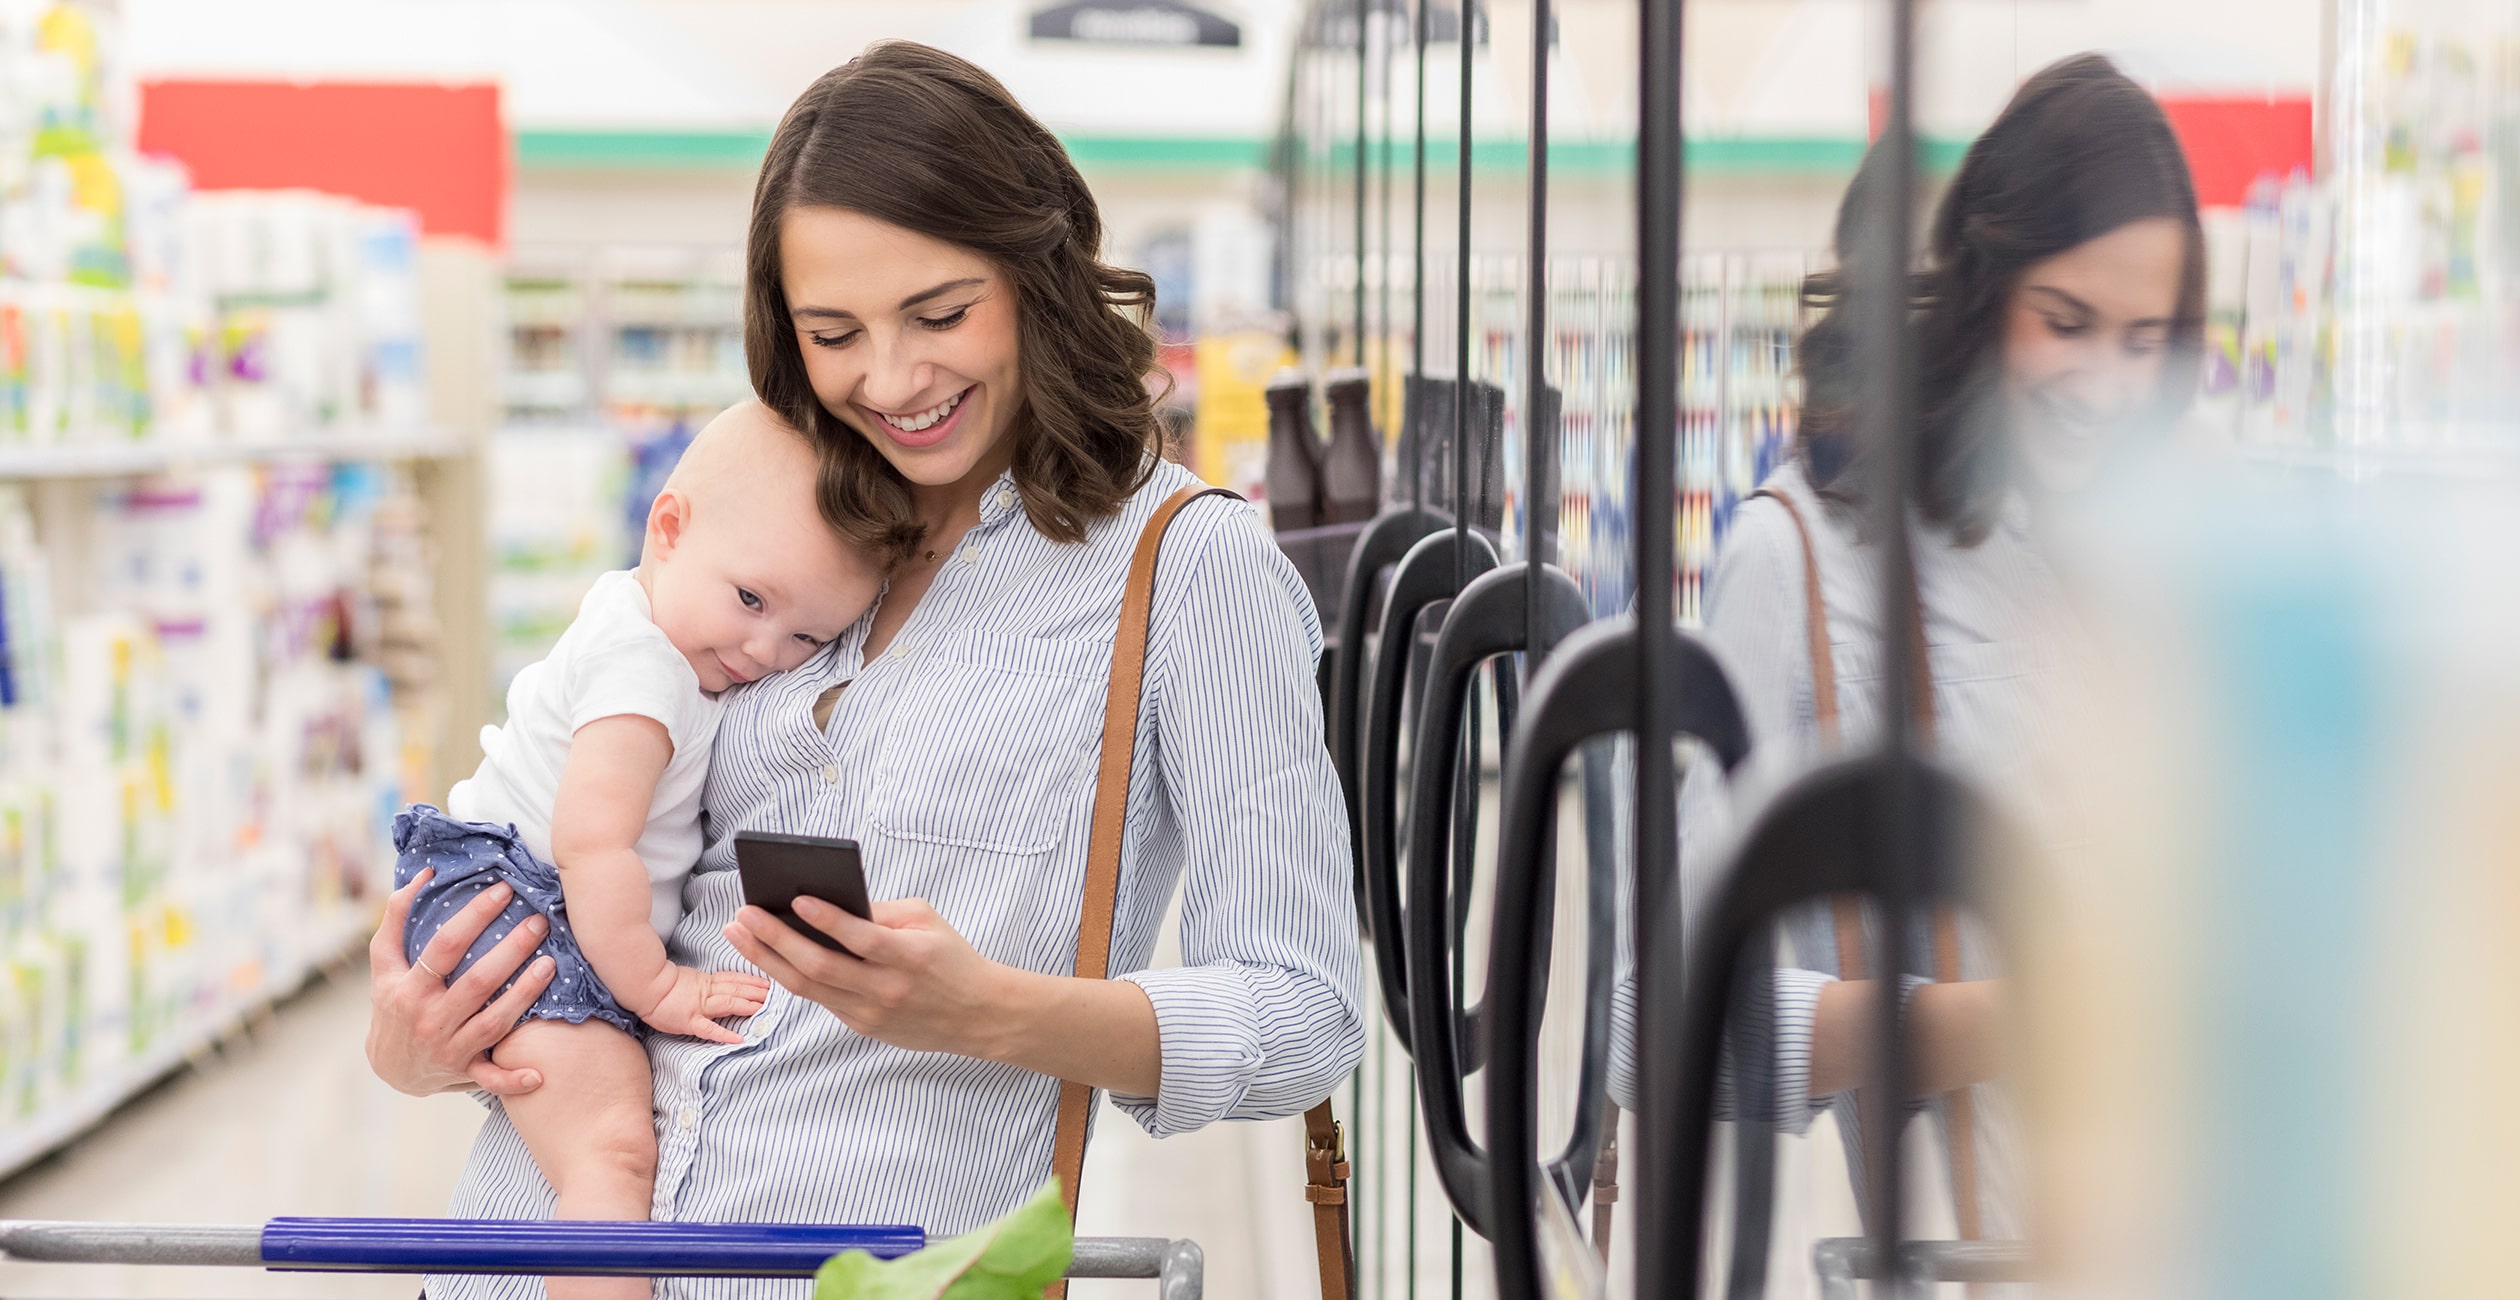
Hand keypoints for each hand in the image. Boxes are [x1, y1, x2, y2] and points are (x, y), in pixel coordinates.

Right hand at [366, 868, 558, 1096]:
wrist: (388, 1066)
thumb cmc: (392, 1002)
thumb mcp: (384, 963)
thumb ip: (398, 916)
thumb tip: (424, 873)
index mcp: (409, 989)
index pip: (444, 947)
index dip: (474, 916)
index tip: (503, 890)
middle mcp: (429, 1020)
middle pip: (477, 983)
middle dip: (511, 950)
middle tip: (540, 921)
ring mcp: (448, 1049)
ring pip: (493, 1023)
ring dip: (525, 996)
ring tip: (551, 964)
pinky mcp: (464, 1073)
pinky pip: (491, 1079)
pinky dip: (513, 1080)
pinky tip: (540, 1073)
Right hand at [638, 965, 771, 1043]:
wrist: (642, 987)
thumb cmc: (661, 986)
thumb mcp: (689, 980)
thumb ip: (706, 983)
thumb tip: (723, 984)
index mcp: (706, 981)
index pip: (735, 979)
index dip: (753, 981)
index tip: (770, 982)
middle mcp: (706, 992)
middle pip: (737, 989)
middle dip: (758, 992)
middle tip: (778, 993)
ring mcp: (698, 1006)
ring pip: (729, 1003)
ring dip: (748, 1006)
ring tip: (765, 1008)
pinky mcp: (689, 1021)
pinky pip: (709, 1029)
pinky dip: (724, 1034)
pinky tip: (739, 1039)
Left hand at [723, 897, 1016, 1057]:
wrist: (978, 1015)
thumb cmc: (952, 958)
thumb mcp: (928, 921)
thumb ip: (882, 912)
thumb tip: (831, 902)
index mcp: (908, 957)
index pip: (861, 938)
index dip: (828, 919)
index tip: (796, 898)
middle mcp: (886, 989)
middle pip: (820, 966)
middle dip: (776, 938)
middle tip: (744, 914)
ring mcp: (871, 1013)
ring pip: (808, 987)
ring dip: (768, 958)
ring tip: (741, 932)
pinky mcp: (862, 1027)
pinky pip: (820, 999)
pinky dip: (791, 975)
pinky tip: (769, 954)